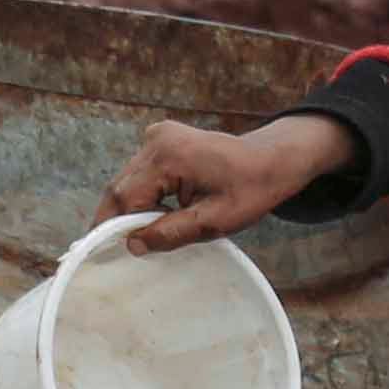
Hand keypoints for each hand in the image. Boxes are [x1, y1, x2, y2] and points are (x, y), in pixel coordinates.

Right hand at [103, 111, 352, 249]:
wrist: (273, 159)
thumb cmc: (251, 188)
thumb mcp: (215, 221)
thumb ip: (171, 233)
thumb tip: (132, 244)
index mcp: (169, 156)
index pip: (125, 197)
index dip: (116, 228)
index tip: (115, 253)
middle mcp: (156, 140)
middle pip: (121, 187)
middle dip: (121, 219)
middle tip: (126, 248)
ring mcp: (158, 136)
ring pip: (127, 181)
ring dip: (133, 207)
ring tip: (150, 230)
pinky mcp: (161, 139)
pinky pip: (140, 173)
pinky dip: (143, 194)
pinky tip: (160, 210)